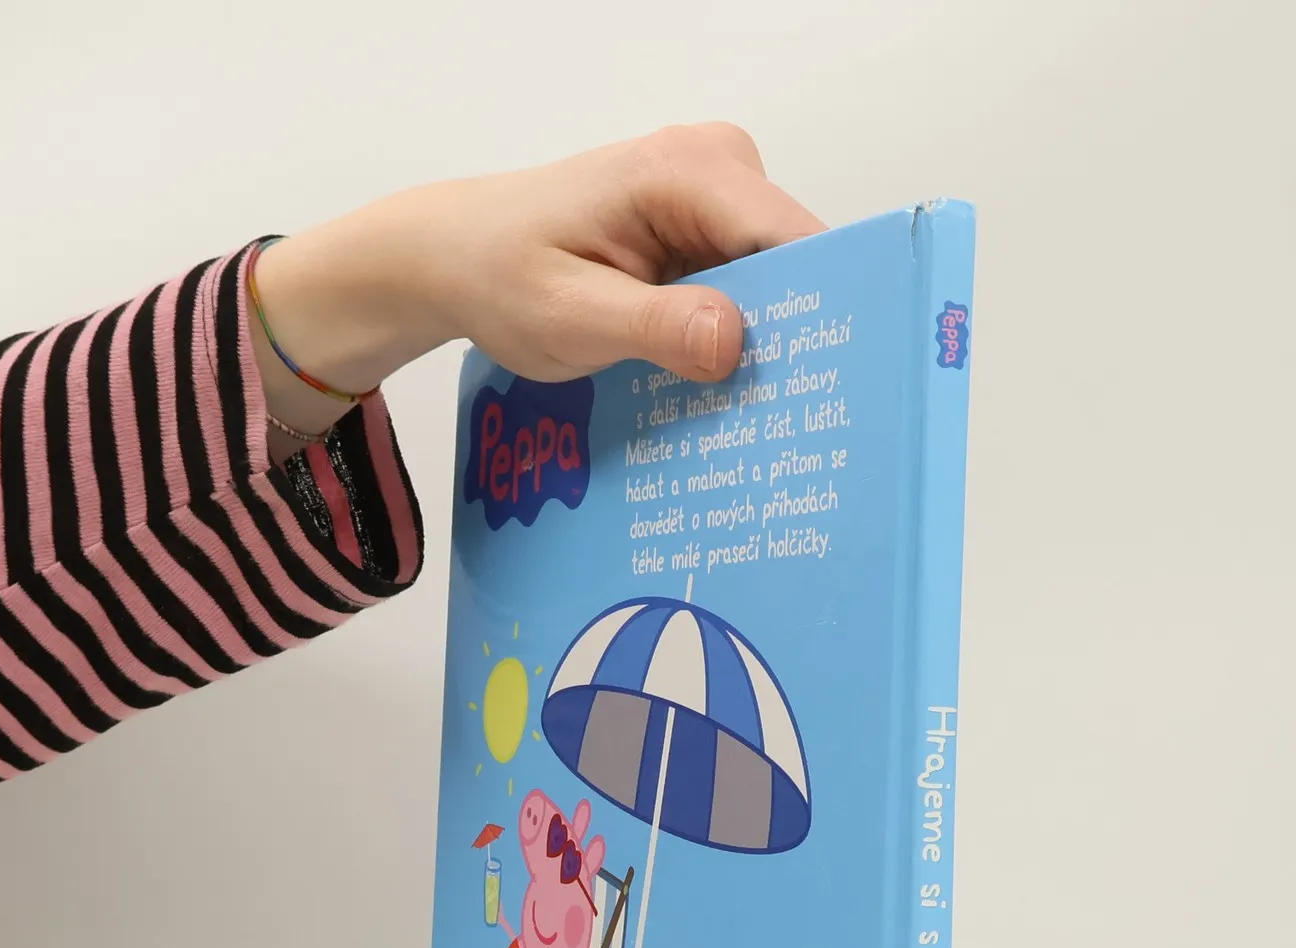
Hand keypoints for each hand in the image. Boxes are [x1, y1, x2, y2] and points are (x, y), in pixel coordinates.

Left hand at [250, 126, 822, 439]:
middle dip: (801, 342)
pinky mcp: (709, 234)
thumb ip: (655, 327)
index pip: (797, 242)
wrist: (458, 255)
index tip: (838, 392)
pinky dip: (743, 344)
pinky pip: (750, 292)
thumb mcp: (570, 315)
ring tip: (767, 425)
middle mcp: (719, 168)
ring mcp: (719, 200)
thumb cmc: (501, 275)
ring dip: (772, 352)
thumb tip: (735, 342)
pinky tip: (732, 396)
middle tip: (800, 431)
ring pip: (781, 286)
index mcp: (690, 171)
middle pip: (800, 265)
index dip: (828, 315)